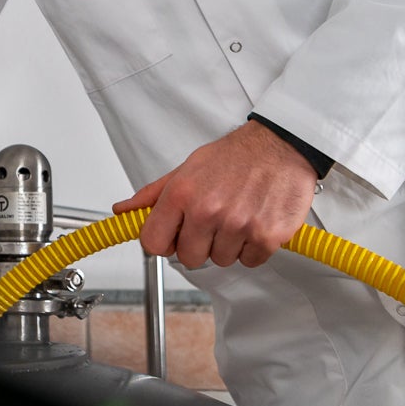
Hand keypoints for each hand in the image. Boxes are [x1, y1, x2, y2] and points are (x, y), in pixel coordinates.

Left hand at [111, 122, 316, 270]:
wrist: (280, 145)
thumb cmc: (235, 156)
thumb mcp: (187, 168)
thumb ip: (154, 195)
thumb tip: (124, 211)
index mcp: (182, 194)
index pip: (153, 243)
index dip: (163, 243)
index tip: (173, 237)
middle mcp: (208, 211)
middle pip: (189, 258)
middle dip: (199, 245)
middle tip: (213, 223)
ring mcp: (238, 225)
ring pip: (221, 260)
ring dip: (229, 245)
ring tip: (238, 217)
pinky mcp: (267, 236)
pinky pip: (250, 260)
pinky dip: (253, 248)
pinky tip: (255, 223)